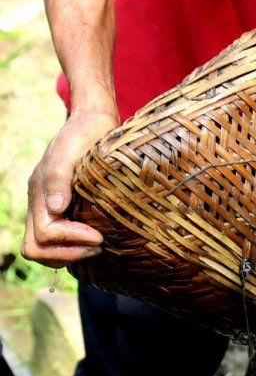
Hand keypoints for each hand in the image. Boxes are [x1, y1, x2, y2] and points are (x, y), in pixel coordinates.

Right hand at [22, 109, 117, 266]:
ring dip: (71, 253)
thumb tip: (55, 208)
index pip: (43, 235)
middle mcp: (41, 204)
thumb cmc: (83, 134)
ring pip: (46, 250)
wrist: (92, 122)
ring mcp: (50, 208)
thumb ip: (59, 177)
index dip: (70, 241)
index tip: (98, 236)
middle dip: (67, 253)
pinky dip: (75, 247)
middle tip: (98, 245)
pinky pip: (60, 241)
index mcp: (39, 194)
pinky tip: (97, 238)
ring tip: (99, 244)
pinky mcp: (65, 210)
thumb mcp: (70, 150)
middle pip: (36, 249)